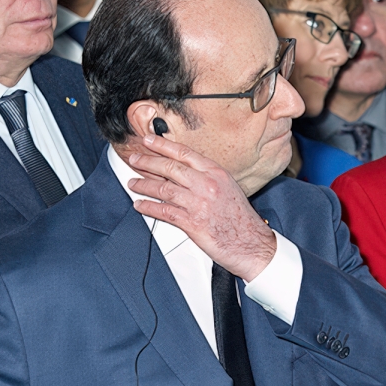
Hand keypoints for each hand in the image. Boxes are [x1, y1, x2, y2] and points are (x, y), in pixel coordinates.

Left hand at [126, 137, 276, 281]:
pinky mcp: (192, 223)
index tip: (148, 141)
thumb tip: (183, 172)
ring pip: (163, 188)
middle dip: (147, 162)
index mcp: (216, 173)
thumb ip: (207, 178)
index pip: (184, 153)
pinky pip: (164, 211)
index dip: (162, 145)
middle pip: (170, 167)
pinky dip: (148, 207)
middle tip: (134, 159)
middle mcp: (207, 185)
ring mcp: (199, 203)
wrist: (252, 244)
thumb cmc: (241, 219)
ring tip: (133, 183)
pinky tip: (140, 205)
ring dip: (144, 185)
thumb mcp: (228, 188)